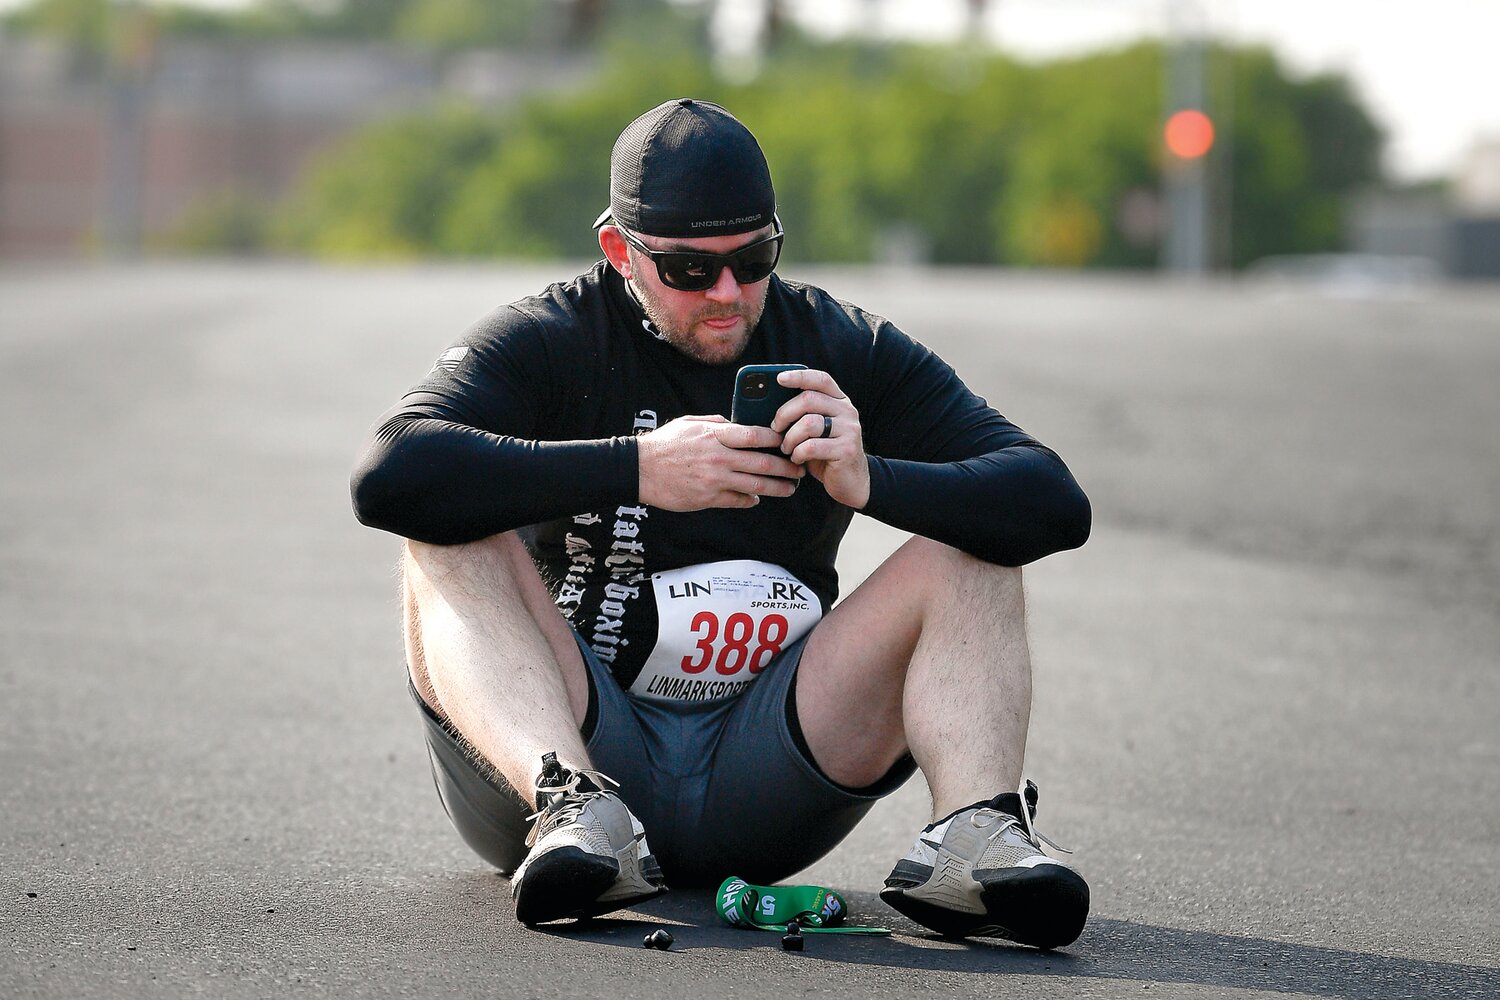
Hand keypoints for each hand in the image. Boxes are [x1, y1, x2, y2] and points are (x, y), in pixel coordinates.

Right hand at [637, 415, 804, 510]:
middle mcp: (718, 458)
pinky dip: (751, 501)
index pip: (756, 436)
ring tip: (790, 488)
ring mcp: (714, 480)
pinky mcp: (708, 498)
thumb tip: (738, 425)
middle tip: (800, 470)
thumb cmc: (664, 444)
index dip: (778, 439)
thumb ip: (717, 423)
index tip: (790, 441)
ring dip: (777, 488)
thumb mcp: (690, 424)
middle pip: (763, 464)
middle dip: (786, 468)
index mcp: (715, 436)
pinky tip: (758, 499)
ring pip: (756, 486)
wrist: (638, 470)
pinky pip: (738, 501)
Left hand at [771, 369, 869, 508]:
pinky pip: (811, 446)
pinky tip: (797, 459)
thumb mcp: (815, 430)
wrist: (851, 482)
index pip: (821, 379)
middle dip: (785, 413)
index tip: (779, 378)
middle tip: (775, 428)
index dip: (800, 376)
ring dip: (790, 438)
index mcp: (840, 401)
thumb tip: (767, 405)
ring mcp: (850, 430)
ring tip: (786, 448)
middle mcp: (848, 411)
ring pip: (808, 423)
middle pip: (809, 399)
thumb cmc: (824, 453)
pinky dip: (798, 454)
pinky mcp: (847, 450)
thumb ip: (802, 414)